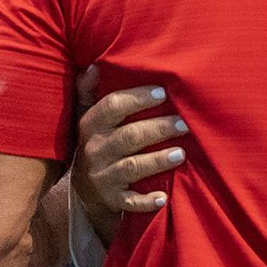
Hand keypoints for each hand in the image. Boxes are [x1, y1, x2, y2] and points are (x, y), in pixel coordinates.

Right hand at [73, 66, 188, 244]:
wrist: (82, 190)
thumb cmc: (96, 142)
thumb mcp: (86, 116)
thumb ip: (90, 91)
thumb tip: (95, 65)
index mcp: (90, 125)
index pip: (112, 107)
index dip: (137, 98)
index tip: (163, 93)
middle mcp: (94, 150)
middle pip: (129, 136)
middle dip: (158, 128)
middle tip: (184, 123)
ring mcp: (102, 176)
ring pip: (132, 167)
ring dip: (158, 160)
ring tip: (181, 153)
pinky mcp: (111, 199)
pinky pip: (129, 201)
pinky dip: (145, 201)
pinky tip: (163, 197)